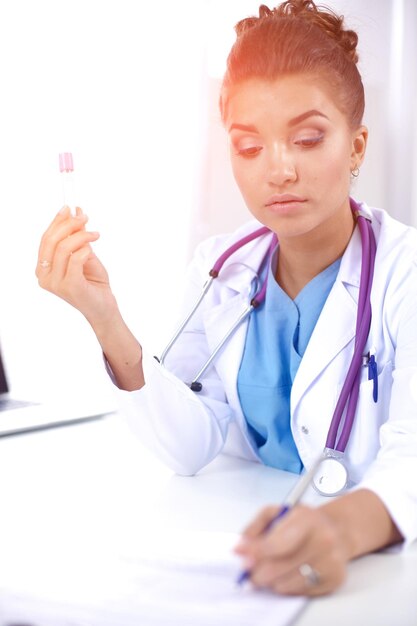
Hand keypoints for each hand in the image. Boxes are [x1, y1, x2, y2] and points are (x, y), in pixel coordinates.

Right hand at [36, 206, 116, 325]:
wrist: (104, 306)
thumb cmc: (93, 282)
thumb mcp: (84, 254)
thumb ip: (77, 237)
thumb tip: (75, 212)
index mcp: (43, 268)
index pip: (46, 239)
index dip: (57, 221)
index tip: (69, 207)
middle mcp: (44, 276)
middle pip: (51, 241)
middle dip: (69, 224)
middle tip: (84, 216)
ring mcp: (55, 283)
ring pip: (64, 247)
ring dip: (81, 236)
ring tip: (96, 234)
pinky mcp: (69, 286)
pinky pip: (75, 258)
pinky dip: (85, 249)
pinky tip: (92, 250)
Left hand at [234, 504, 347, 595]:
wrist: (336, 530)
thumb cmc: (304, 522)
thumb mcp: (278, 513)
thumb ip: (255, 527)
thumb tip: (240, 545)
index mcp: (307, 519)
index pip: (277, 543)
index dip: (255, 552)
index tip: (240, 554)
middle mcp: (323, 540)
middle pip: (278, 568)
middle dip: (257, 572)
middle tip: (249, 572)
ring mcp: (330, 562)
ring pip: (286, 584)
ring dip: (271, 581)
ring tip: (271, 571)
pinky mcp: (334, 579)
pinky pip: (299, 592)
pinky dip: (288, 586)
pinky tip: (289, 574)